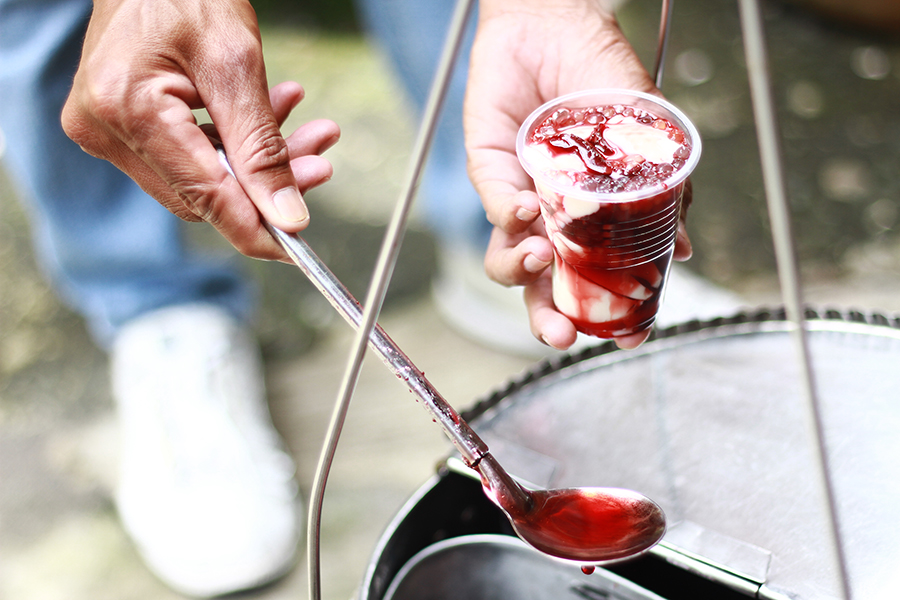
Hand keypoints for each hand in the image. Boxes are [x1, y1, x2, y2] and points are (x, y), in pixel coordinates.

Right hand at [61, 0, 339, 260]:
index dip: (255, 228)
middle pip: (203, 193)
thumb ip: (261, 147)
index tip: (297, 245)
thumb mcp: (236, 62)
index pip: (204, 197)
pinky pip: (186, 156)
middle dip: (267, 184)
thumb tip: (287, 216)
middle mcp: (105, 129)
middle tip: (319, 161)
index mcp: (128, 109)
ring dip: (257, 162)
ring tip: (307, 131)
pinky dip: (233, 145)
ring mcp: (106, 130)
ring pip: (200, 179)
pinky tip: (271, 118)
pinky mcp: (119, 127)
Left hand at [465, 0, 691, 349]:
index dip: (608, 315)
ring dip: (525, 272)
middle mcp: (554, 217)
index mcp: (594, 219)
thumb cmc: (604, 77)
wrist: (557, 23)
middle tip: (566, 334)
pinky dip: (510, 216)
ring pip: (508, 261)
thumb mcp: (646, 136)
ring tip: (546, 255)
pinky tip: (529, 207)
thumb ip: (659, 193)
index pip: (596, 280)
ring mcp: (520, 197)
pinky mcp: (491, 170)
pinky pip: (495, 208)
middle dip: (552, 319)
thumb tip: (680, 251)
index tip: (627, 339)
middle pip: (544, 288)